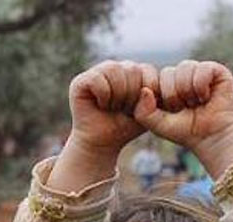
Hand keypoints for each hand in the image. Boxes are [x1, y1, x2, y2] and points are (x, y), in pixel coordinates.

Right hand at [47, 61, 157, 191]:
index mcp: (134, 72)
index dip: (147, 92)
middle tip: (123, 109)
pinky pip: (98, 79)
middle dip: (131, 96)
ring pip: (114, 70)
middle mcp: (116, 68)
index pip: (148, 70)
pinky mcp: (80, 81)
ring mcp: (98, 72)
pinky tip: (101, 105)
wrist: (102, 143)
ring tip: (113, 107)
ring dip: (117, 96)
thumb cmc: (125, 127)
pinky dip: (103, 96)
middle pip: (132, 69)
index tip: (139, 109)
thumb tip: (146, 91)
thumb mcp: (147, 113)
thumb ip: (152, 101)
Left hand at [134, 60, 232, 177]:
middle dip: (175, 96)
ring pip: (184, 68)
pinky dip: (202, 87)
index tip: (173, 111)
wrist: (212, 137)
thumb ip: (143, 112)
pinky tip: (207, 97)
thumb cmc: (185, 131)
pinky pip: (202, 69)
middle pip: (168, 73)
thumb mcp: (157, 125)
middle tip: (187, 108)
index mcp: (166, 84)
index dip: (163, 98)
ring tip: (196, 103)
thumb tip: (145, 90)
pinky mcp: (216, 70)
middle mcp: (182, 74)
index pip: (155, 78)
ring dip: (189, 92)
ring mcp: (198, 70)